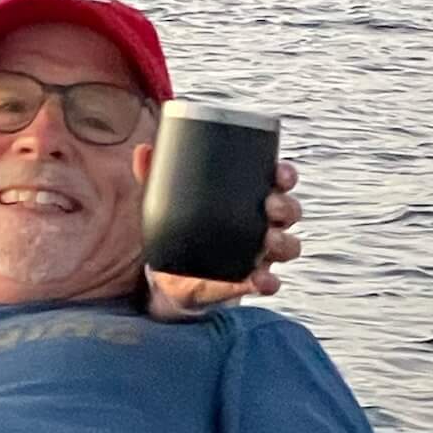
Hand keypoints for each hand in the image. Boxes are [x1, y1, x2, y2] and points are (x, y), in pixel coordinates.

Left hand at [146, 159, 301, 315]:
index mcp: (251, 199)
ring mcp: (260, 254)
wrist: (173, 278)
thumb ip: (156, 176)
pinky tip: (261, 279)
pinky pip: (269, 282)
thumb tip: (142, 151)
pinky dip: (269, 281)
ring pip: (288, 245)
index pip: (279, 182)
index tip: (281, 173)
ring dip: (284, 242)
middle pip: (290, 211)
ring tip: (268, 240)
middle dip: (287, 207)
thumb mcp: (167, 202)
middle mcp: (264, 225)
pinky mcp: (249, 281)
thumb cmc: (181, 229)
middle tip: (270, 205)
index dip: (286, 175)